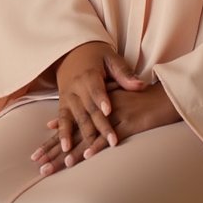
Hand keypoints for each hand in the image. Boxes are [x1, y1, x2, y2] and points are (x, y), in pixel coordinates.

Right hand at [30, 42, 143, 172]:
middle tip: (111, 141)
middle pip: (89, 109)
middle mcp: (77, 87)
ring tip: (85, 151)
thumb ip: (124, 74)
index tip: (109, 111)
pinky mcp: (63, 104)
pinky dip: (62, 134)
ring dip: (79, 136)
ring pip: (76, 118)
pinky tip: (64, 148)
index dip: (102, 100)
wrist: (71, 51)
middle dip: (99, 127)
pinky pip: (62, 120)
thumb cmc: (96, 55)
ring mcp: (68, 97)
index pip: (97, 89)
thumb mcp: (110, 58)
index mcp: (89, 74)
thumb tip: (140, 85)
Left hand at [33, 82, 181, 175]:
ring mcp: (115, 116)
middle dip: (55, 150)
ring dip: (72, 152)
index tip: (38, 153)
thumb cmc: (141, 100)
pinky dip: (98, 146)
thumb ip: (96, 110)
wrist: (165, 95)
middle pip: (74, 133)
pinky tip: (86, 156)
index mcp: (97, 107)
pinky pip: (111, 136)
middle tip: (39, 165)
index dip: (54, 139)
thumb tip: (80, 123)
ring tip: (57, 166)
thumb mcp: (116, 100)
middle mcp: (102, 111)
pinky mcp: (128, 121)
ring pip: (88, 137)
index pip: (71, 125)